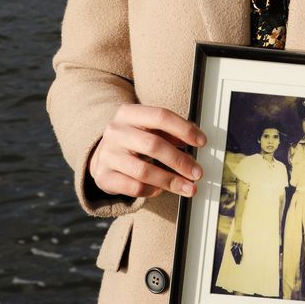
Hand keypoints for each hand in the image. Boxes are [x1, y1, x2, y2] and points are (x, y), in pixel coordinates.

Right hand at [89, 104, 205, 199]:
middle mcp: (115, 131)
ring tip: (188, 187)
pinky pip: (134, 187)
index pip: (160, 116)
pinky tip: (160, 190)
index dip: (184, 129)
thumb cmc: (134, 140)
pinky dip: (151, 190)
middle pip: (153, 145)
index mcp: (128, 113)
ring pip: (144, 170)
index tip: (202, 142)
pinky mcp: (103, 176)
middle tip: (197, 172)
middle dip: (180, 160)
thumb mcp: (149, 129)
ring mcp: (107, 154)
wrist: (103, 156)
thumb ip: (171, 132)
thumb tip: (197, 140)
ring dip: (170, 181)